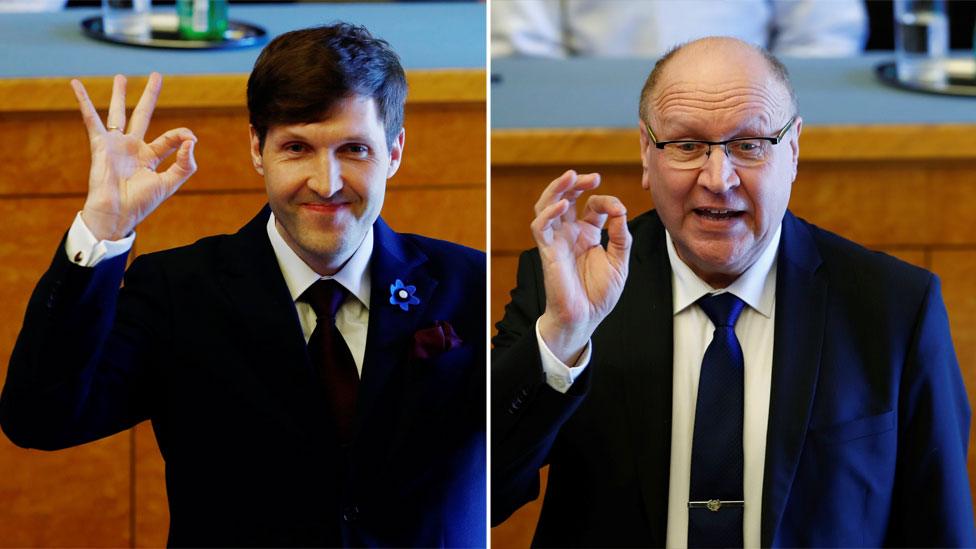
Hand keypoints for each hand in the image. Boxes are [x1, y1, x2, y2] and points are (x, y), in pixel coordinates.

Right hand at [72, 73, 196, 240]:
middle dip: (149, 96)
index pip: (170, 138)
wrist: (116, 213)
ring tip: (121, 77)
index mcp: (151, 157)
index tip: (190, 138)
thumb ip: (185, 164)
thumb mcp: (169, 184)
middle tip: (156, 76)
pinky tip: (76, 84)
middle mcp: (133, 148)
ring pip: (118, 113)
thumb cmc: (140, 203)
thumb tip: (191, 141)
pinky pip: (91, 118)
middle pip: (143, 115)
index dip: (181, 136)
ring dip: (119, 95)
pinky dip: (83, 100)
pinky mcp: (100, 144)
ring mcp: (116, 144)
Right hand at [532, 170, 631, 363]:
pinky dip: (548, 213)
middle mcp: (571, 234)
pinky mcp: (547, 251)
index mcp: (588, 235)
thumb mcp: (620, 262)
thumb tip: (620, 210)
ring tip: (570, 177)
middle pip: (567, 198)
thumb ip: (621, 236)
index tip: (618, 210)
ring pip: (547, 205)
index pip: (593, 206)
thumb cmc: (599, 294)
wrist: (585, 319)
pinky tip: (563, 205)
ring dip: (557, 189)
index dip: (606, 201)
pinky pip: (540, 227)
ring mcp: (557, 241)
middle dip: (577, 183)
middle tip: (591, 177)